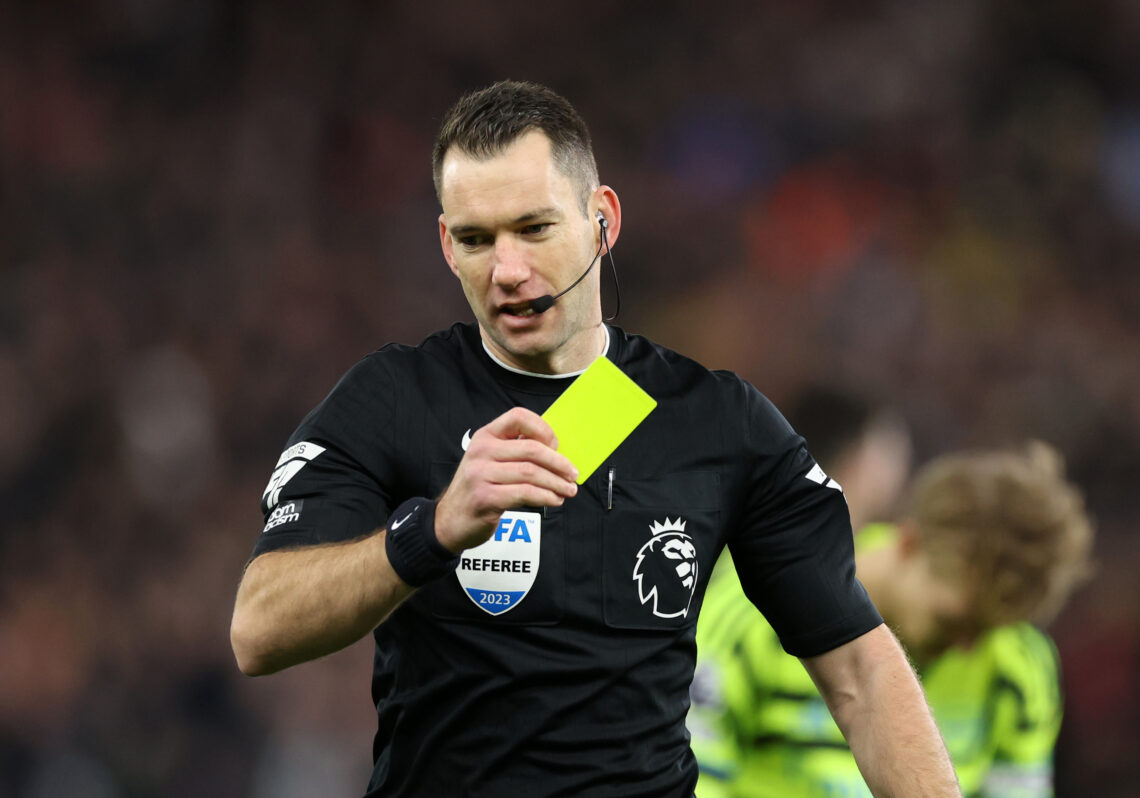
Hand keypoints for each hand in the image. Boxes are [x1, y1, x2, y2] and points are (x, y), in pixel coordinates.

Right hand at [434, 407, 577, 552]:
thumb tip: (555, 450)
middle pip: (531, 449)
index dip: (543, 429)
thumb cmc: (478, 489)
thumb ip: (515, 451)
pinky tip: (554, 500)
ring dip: (556, 482)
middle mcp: (481, 451)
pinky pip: (525, 493)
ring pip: (531, 472)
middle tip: (572, 474)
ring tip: (568, 490)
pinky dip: (545, 496)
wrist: (449, 520)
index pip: (518, 417)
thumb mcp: (490, 462)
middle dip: (558, 462)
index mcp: (485, 436)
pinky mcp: (485, 497)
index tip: (557, 446)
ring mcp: (481, 474)